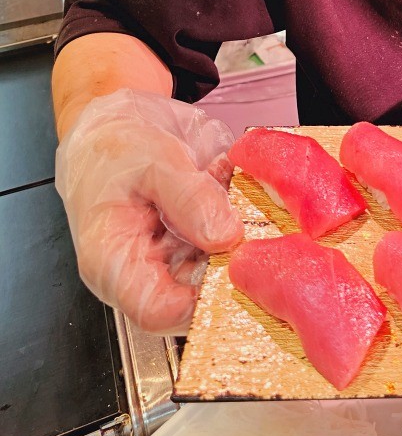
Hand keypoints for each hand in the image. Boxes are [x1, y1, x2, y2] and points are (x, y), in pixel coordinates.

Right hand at [55, 89, 242, 333]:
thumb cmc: (114, 149)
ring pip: (230, 270)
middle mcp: (155, 270)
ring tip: (237, 190)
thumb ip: (188, 198)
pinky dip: (253, 213)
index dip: (198, 302)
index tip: (231, 267)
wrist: (123, 124)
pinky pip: (243, 240)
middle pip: (202, 296)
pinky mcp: (212, 237)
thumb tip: (225, 236)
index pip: (158, 311)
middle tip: (249, 223)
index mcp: (117, 265)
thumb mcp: (150, 161)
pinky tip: (237, 182)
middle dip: (234, 265)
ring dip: (249, 236)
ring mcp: (188, 256)